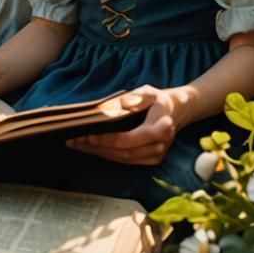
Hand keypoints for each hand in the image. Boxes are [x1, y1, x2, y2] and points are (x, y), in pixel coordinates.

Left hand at [67, 86, 181, 165]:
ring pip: (123, 159)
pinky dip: (109, 155)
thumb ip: (135, 98)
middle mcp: (159, 145)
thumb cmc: (159, 100)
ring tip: (78, 145)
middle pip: (123, 153)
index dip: (106, 140)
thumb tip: (117, 105)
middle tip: (74, 141)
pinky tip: (93, 149)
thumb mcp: (148, 92)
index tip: (86, 136)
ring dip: (99, 153)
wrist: (178, 111)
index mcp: (160, 128)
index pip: (129, 139)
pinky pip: (127, 160)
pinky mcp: (152, 160)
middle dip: (97, 148)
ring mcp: (157, 155)